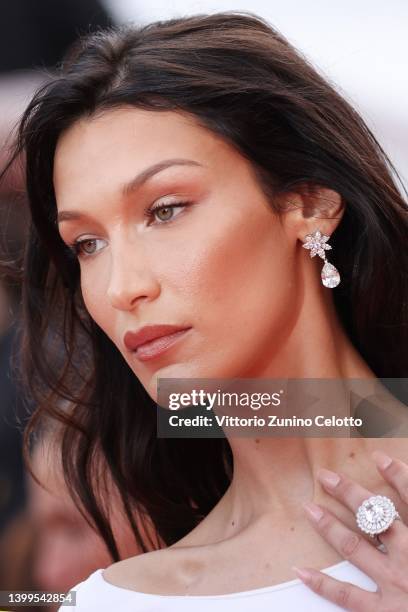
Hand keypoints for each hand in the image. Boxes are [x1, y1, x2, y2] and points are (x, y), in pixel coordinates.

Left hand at [292, 451, 407, 610]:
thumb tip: (397, 521)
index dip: (399, 477)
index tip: (380, 457)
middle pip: (375, 517)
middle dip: (349, 493)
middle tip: (326, 476)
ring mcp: (396, 585)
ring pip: (355, 547)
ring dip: (329, 526)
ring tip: (309, 508)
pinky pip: (348, 597)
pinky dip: (323, 584)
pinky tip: (301, 571)